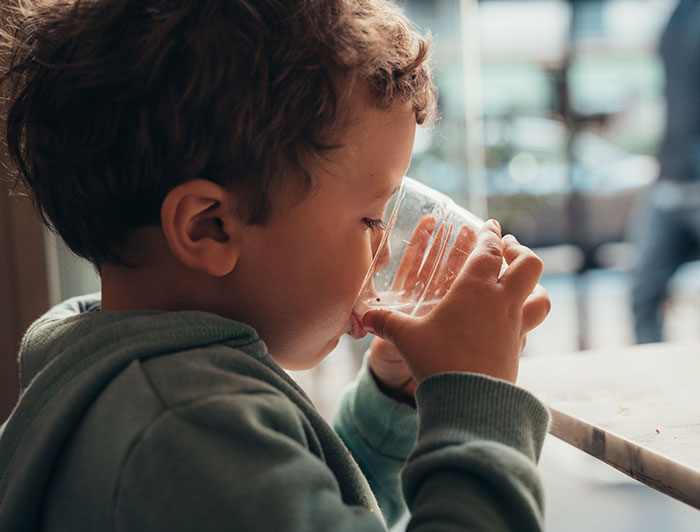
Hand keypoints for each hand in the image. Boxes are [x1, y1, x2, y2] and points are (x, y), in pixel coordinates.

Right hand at [364, 220, 549, 383]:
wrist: (469, 401)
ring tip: (520, 284)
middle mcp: (502, 302)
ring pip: (542, 295)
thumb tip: (363, 317)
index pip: (490, 250)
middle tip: (507, 251)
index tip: (489, 226)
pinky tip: (509, 321)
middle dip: (520, 252)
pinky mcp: (519, 348)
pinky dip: (526, 315)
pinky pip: (531, 324)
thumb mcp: (405, 337)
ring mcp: (515, 326)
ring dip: (534, 285)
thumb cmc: (437, 360)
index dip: (490, 234)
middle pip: (529, 264)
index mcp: (476, 288)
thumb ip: (385, 323)